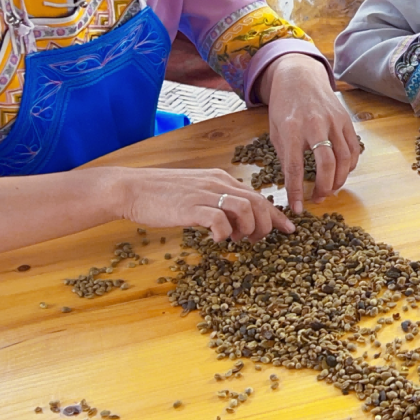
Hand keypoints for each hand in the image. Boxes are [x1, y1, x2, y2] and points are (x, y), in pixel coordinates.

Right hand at [116, 168, 295, 241]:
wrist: (130, 188)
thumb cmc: (161, 194)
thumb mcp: (196, 193)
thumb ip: (216, 202)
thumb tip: (234, 222)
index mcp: (221, 179)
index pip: (258, 196)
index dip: (277, 214)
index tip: (289, 229)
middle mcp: (217, 183)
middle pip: (258, 202)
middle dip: (266, 225)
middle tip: (257, 240)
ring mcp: (204, 193)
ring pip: (245, 208)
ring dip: (248, 228)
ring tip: (238, 239)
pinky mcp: (190, 206)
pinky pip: (219, 219)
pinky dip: (224, 233)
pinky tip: (216, 239)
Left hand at [261, 54, 360, 212]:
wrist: (299, 77)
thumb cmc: (284, 106)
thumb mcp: (276, 131)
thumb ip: (286, 156)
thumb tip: (295, 184)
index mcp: (292, 129)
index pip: (295, 167)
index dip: (296, 191)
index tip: (297, 208)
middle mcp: (315, 125)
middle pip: (327, 164)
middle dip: (325, 187)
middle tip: (319, 199)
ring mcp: (334, 122)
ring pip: (345, 159)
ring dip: (339, 179)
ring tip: (331, 189)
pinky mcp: (346, 121)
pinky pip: (354, 149)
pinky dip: (351, 166)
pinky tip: (342, 173)